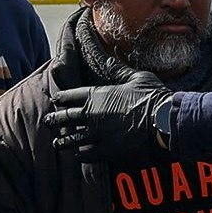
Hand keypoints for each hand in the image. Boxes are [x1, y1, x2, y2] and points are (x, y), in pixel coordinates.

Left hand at [42, 81, 174, 156]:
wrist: (164, 122)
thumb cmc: (153, 97)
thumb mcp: (136, 77)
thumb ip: (117, 70)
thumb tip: (105, 57)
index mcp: (99, 95)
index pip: (72, 95)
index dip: (62, 97)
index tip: (55, 99)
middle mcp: (93, 115)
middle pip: (67, 117)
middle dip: (55, 119)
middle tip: (47, 121)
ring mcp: (97, 134)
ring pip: (73, 138)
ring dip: (64, 140)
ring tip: (56, 143)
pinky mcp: (106, 151)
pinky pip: (87, 155)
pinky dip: (81, 155)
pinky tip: (78, 155)